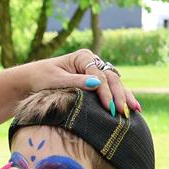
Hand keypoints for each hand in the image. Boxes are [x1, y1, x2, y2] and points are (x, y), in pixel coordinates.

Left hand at [22, 48, 138, 116]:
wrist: (32, 81)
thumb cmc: (41, 79)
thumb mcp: (56, 81)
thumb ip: (75, 82)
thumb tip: (96, 83)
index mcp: (83, 57)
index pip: (99, 76)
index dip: (105, 92)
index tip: (109, 108)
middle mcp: (92, 62)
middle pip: (111, 79)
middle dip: (119, 95)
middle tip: (123, 112)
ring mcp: (95, 72)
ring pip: (115, 84)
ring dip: (125, 97)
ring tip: (136, 110)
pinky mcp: (95, 82)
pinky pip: (111, 90)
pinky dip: (120, 98)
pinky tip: (132, 108)